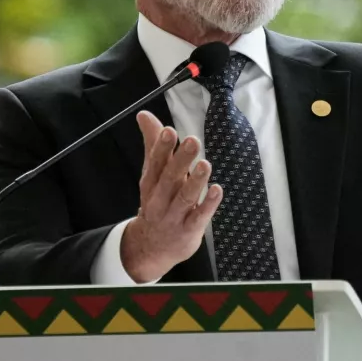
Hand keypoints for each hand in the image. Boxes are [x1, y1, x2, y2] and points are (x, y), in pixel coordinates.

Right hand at [120, 110, 222, 282]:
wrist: (152, 248)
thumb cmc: (157, 201)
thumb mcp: (152, 174)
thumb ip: (153, 144)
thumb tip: (144, 114)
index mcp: (150, 183)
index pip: (154, 164)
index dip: (161, 148)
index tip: (169, 131)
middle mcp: (160, 199)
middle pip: (169, 179)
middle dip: (181, 160)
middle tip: (192, 140)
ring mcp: (174, 216)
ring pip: (185, 198)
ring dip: (195, 181)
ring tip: (205, 164)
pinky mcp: (189, 230)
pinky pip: (200, 217)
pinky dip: (209, 204)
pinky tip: (217, 190)